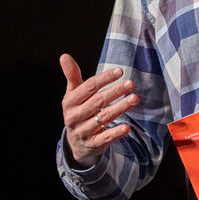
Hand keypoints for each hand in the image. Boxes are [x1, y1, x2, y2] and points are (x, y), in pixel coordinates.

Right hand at [60, 53, 138, 167]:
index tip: (120, 71)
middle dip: (115, 91)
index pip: (89, 87)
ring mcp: (83, 131)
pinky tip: (127, 128)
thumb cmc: (78, 110)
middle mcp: (74, 117)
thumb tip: (64, 55)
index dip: (104, 78)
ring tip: (134, 98)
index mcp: (70, 102)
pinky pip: (105, 138)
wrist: (75, 142)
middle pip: (97, 101)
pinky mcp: (92, 144)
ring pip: (103, 118)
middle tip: (131, 83)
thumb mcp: (73, 94)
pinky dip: (116, 133)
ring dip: (120, 108)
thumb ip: (72, 75)